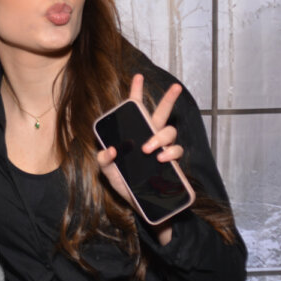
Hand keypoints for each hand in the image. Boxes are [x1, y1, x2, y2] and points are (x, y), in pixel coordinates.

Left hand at [96, 74, 183, 215]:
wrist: (138, 204)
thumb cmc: (123, 183)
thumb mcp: (107, 171)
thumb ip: (103, 160)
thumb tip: (109, 150)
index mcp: (134, 134)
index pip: (135, 109)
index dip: (136, 91)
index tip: (138, 76)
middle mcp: (150, 137)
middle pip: (162, 114)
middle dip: (169, 98)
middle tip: (176, 87)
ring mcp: (162, 149)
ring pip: (170, 131)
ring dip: (161, 137)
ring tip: (150, 148)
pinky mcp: (171, 162)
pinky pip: (176, 151)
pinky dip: (170, 152)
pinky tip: (161, 157)